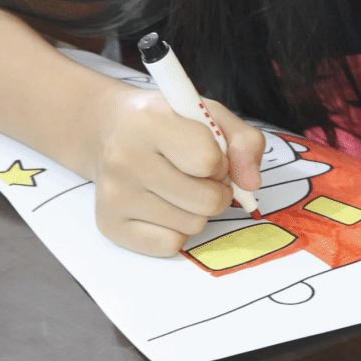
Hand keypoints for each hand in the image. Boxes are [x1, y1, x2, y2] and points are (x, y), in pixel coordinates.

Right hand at [89, 88, 263, 255]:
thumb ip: (244, 142)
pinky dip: (177, 230)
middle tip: (200, 177)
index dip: (220, 161)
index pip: (209, 161)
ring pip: (192, 225)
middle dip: (217, 191)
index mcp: (150, 123)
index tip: (208, 155)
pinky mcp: (110, 225)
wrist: (110, 130)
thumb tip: (251, 184)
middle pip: (206, 201)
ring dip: (197, 210)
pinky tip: (164, 206)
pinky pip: (170, 245)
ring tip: (179, 187)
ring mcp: (114, 196)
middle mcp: (125, 159)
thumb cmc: (166, 123)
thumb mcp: (209, 114)